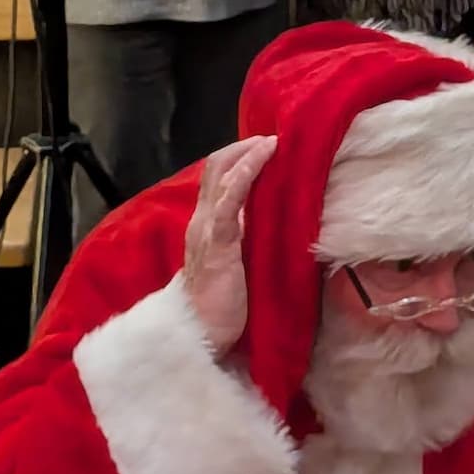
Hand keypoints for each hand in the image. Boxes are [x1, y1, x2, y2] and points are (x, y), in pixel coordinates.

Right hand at [182, 136, 275, 357]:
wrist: (201, 334)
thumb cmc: (222, 306)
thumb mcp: (235, 265)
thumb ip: (242, 241)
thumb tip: (266, 223)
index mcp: (206, 226)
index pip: (216, 180)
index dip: (237, 159)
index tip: (265, 147)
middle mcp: (201, 221)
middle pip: (215, 168)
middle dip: (242, 148)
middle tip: (272, 138)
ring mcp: (207, 229)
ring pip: (220, 175)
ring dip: (247, 153)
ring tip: (272, 141)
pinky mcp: (217, 242)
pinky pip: (229, 199)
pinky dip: (246, 172)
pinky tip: (262, 157)